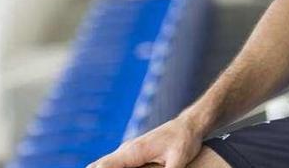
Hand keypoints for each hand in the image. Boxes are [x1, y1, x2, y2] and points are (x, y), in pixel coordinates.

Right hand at [87, 114, 203, 167]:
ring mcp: (129, 151)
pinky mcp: (134, 154)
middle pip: (98, 165)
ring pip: (104, 164)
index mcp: (133, 151)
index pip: (103, 166)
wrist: (190, 125)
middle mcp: (127, 150)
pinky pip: (114, 164)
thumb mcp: (178, 159)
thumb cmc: (185, 140)